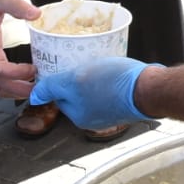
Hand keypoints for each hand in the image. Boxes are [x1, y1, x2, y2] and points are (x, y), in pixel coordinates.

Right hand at [0, 0, 40, 96]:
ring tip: (38, 87)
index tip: (33, 69)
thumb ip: (16, 5)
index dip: (15, 73)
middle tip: (42, 87)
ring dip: (18, 92)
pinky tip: (29, 81)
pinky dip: (14, 86)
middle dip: (20, 90)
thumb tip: (36, 14)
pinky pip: (0, 81)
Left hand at [28, 56, 153, 128]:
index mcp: (78, 115)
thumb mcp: (76, 80)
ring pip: (93, 91)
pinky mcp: (124, 106)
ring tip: (102, 67)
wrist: (149, 89)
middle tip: (86, 64)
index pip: (59, 94)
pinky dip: (109, 82)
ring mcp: (109, 113)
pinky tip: (115, 73)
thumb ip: (53, 87)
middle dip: (79, 78)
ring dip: (94, 79)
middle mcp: (92, 119)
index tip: (68, 66)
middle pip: (76, 93)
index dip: (61, 77)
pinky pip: (109, 92)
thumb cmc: (114, 83)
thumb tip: (34, 95)